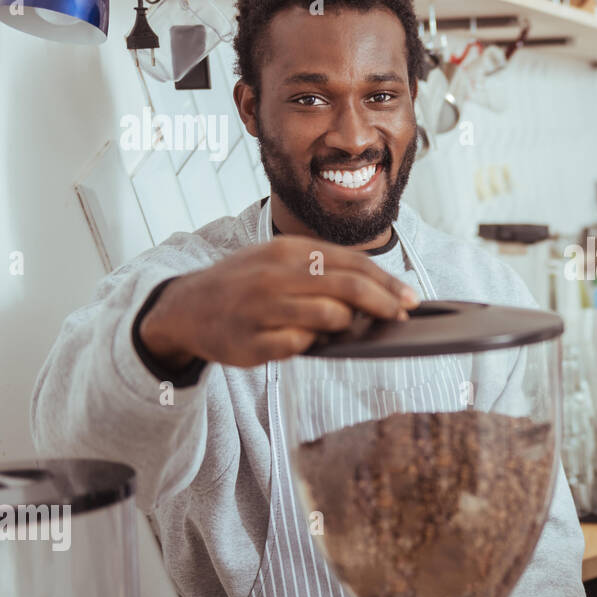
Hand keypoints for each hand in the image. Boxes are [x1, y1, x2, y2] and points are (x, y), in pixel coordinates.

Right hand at [140, 235, 419, 368]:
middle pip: (348, 287)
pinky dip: (312, 344)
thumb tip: (377, 290)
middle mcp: (276, 275)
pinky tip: (311, 342)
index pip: (352, 263)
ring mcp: (262, 308)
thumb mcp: (280, 262)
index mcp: (288, 251)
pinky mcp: (252, 342)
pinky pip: (299, 346)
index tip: (410, 298)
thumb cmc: (246, 284)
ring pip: (329, 317)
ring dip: (347, 326)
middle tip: (401, 317)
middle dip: (384, 303)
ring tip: (347, 330)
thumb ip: (323, 271)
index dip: (387, 282)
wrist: (186, 308)